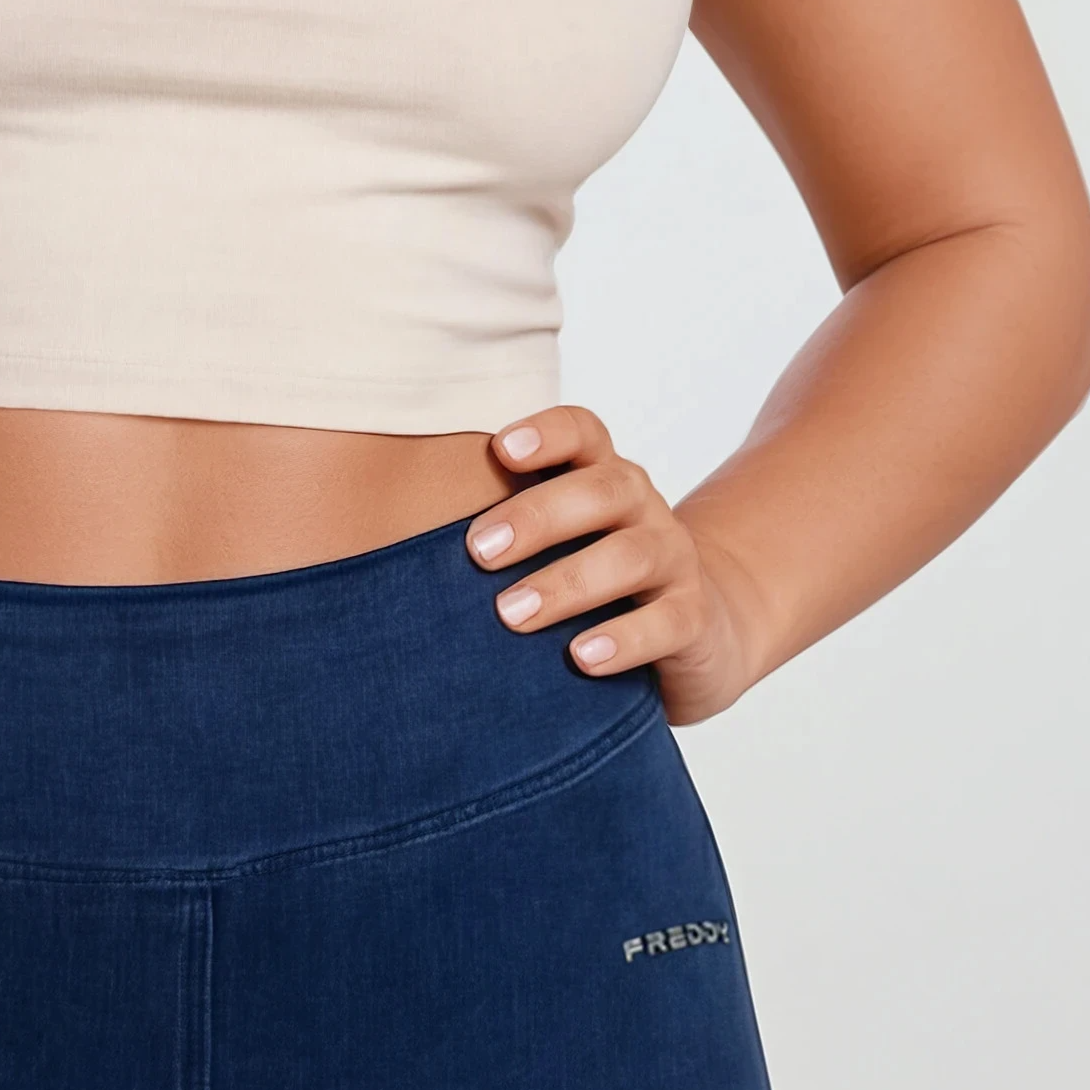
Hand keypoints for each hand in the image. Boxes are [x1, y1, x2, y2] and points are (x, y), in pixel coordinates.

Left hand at [468, 404, 765, 728]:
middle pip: (602, 490)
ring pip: (632, 556)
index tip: (497, 450)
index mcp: (602, 477)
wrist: (696, 630)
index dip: (546, 433)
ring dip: (568, 583)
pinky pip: (667, 623)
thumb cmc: (592, 579)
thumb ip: (500, 529)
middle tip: (478, 550)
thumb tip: (393, 540)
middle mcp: (642, 509)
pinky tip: (580, 657)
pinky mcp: (693, 619)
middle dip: (538, 517)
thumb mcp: (557, 543)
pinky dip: (623, 639)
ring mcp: (675, 561)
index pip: (583, 432)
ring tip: (511, 613)